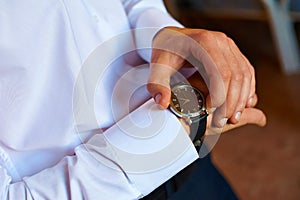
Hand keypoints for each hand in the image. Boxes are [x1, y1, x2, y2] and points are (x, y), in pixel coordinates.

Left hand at [147, 26, 265, 127]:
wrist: (173, 38)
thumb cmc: (165, 51)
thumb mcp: (157, 65)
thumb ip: (157, 84)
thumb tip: (163, 103)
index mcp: (204, 42)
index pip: (220, 72)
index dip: (218, 95)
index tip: (208, 111)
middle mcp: (221, 41)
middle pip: (236, 75)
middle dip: (231, 102)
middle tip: (221, 122)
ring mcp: (230, 47)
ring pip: (245, 75)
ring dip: (241, 99)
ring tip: (231, 119)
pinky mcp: (234, 53)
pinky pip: (247, 73)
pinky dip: (246, 91)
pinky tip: (240, 107)